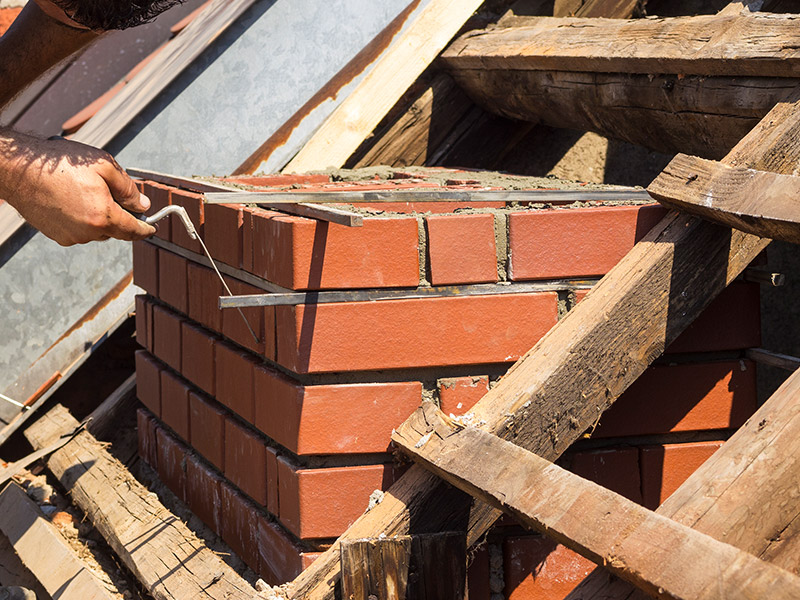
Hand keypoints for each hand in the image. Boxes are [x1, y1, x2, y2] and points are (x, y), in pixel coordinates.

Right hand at [0, 130, 155, 245]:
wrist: (19, 170)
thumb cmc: (60, 164)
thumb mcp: (104, 166)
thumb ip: (128, 189)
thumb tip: (142, 205)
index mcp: (103, 217)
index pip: (133, 231)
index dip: (145, 229)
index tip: (152, 228)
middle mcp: (87, 232)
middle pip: (115, 230)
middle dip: (118, 215)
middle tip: (109, 192)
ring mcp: (71, 236)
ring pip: (96, 230)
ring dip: (98, 216)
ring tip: (84, 191)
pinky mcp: (57, 236)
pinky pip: (79, 230)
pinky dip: (82, 218)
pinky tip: (71, 199)